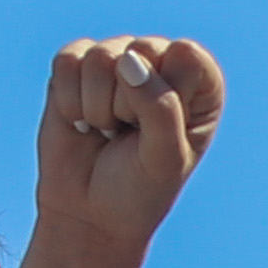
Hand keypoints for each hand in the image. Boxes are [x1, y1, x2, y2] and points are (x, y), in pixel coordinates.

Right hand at [37, 34, 225, 262]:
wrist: (90, 216)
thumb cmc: (138, 189)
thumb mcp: (164, 158)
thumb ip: (160, 107)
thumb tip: (128, 60)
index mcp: (199, 81)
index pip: (185, 55)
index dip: (166, 94)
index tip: (160, 133)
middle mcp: (160, 61)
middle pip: (141, 51)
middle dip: (128, 103)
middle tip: (130, 135)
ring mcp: (117, 59)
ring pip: (101, 57)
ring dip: (98, 107)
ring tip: (107, 130)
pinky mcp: (77, 65)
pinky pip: (68, 61)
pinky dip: (69, 100)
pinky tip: (81, 121)